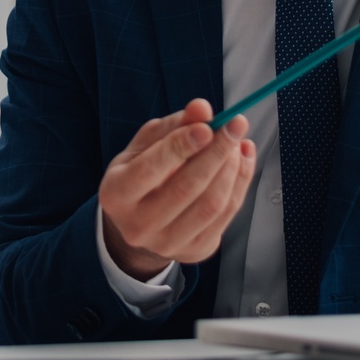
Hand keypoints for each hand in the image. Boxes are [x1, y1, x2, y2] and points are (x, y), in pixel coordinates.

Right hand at [99, 99, 256, 280]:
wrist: (140, 222)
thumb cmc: (141, 174)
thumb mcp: (146, 145)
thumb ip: (173, 125)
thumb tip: (202, 108)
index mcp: (116, 194)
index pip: (149, 169)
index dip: (181, 145)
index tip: (208, 125)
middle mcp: (138, 225)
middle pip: (186, 188)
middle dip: (216, 152)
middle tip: (235, 125)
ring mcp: (167, 243)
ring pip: (210, 204)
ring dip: (231, 168)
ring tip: (238, 142)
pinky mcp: (195, 251)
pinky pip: (226, 216)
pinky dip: (240, 184)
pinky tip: (242, 160)